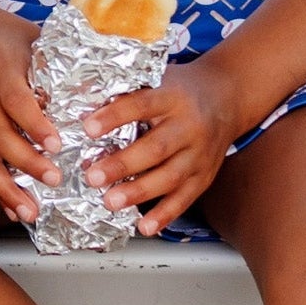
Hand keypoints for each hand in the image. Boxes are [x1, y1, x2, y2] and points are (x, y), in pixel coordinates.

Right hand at [0, 6, 63, 225]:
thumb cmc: (2, 31)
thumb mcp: (34, 36)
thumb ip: (64, 60)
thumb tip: (111, 78)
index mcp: (2, 68)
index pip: (15, 99)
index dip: (34, 123)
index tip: (57, 144)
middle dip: (26, 162)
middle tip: (54, 181)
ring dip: (6, 187)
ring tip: (30, 212)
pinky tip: (12, 208)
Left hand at [81, 59, 244, 237]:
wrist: (227, 98)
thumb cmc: (180, 88)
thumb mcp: (156, 78)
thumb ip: (125, 91)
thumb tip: (78, 101)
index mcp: (171, 97)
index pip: (140, 105)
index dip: (114, 117)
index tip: (87, 128)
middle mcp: (189, 127)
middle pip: (156, 148)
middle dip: (122, 165)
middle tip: (91, 176)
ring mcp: (200, 154)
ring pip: (170, 177)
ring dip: (138, 192)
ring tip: (109, 202)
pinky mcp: (205, 176)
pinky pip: (185, 198)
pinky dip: (165, 215)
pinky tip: (144, 226)